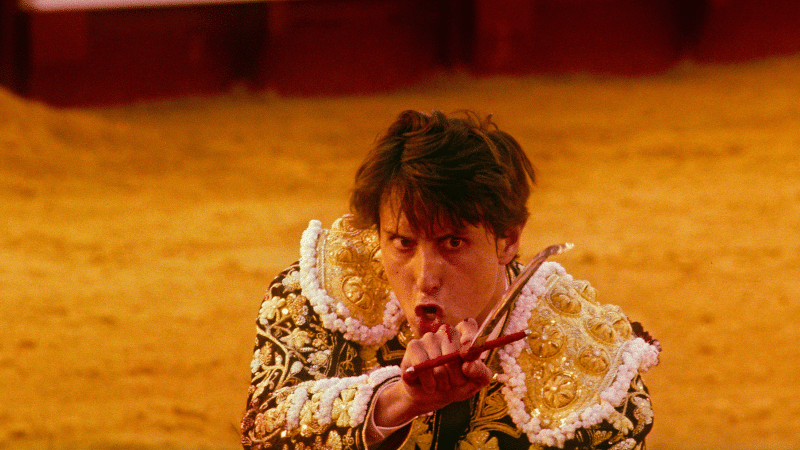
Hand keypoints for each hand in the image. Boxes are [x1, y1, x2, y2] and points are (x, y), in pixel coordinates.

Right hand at [373, 319, 492, 428]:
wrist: (431, 397)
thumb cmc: (456, 386)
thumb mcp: (474, 383)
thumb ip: (479, 373)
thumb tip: (469, 364)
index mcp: (464, 337)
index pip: (468, 326)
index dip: (469, 336)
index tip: (467, 352)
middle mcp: (447, 333)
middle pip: (454, 350)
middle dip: (456, 374)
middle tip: (454, 383)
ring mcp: (429, 338)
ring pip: (438, 361)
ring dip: (442, 381)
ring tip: (441, 384)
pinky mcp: (414, 346)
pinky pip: (422, 364)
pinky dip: (429, 382)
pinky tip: (430, 386)